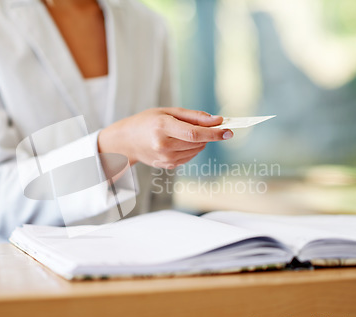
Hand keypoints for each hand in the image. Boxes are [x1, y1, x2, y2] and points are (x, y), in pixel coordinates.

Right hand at [98, 108, 232, 168]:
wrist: (126, 141)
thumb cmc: (147, 122)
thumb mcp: (168, 111)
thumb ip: (193, 116)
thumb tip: (217, 121)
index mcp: (162, 128)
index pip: (194, 133)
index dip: (214, 133)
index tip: (229, 131)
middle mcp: (164, 145)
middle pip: (198, 142)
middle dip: (208, 134)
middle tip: (206, 124)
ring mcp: (166, 158)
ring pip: (197, 150)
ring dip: (200, 141)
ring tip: (183, 132)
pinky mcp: (168, 165)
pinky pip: (190, 156)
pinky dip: (192, 148)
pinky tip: (178, 142)